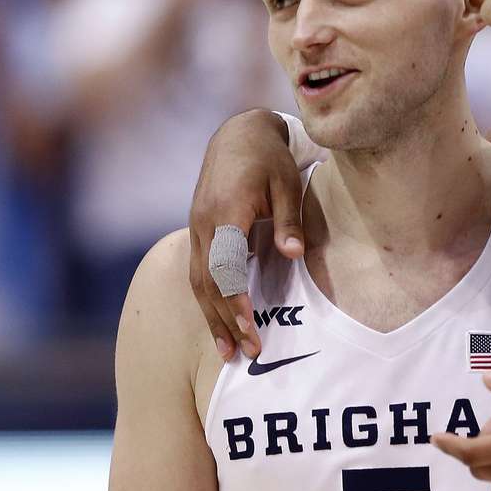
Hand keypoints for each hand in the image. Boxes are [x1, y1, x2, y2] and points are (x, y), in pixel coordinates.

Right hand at [188, 109, 304, 359]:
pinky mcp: (199, 234)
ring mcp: (197, 230)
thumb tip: (294, 254)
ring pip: (200, 283)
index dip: (235, 297)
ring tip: (230, 353)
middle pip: (210, 282)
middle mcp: (204, 224)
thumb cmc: (268, 160)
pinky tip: (220, 327)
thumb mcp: (286, 184)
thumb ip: (288, 221)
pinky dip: (209, 304)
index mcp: (226, 211)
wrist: (237, 136)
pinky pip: (199, 275)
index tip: (250, 324)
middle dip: (227, 319)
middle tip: (250, 352)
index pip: (226, 264)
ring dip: (214, 319)